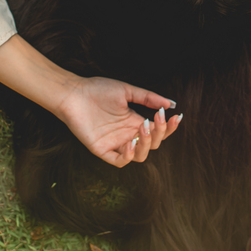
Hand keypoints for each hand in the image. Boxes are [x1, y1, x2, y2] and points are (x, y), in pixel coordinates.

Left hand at [56, 76, 181, 166]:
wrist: (74, 93)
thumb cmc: (97, 90)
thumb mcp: (127, 91)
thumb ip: (148, 98)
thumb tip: (171, 104)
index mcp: (134, 122)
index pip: (157, 131)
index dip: (168, 127)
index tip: (177, 116)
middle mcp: (127, 135)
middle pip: (152, 144)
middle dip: (159, 132)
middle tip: (156, 117)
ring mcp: (115, 144)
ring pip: (140, 155)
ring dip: (146, 143)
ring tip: (144, 127)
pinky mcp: (102, 150)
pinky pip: (119, 161)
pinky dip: (128, 156)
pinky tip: (130, 142)